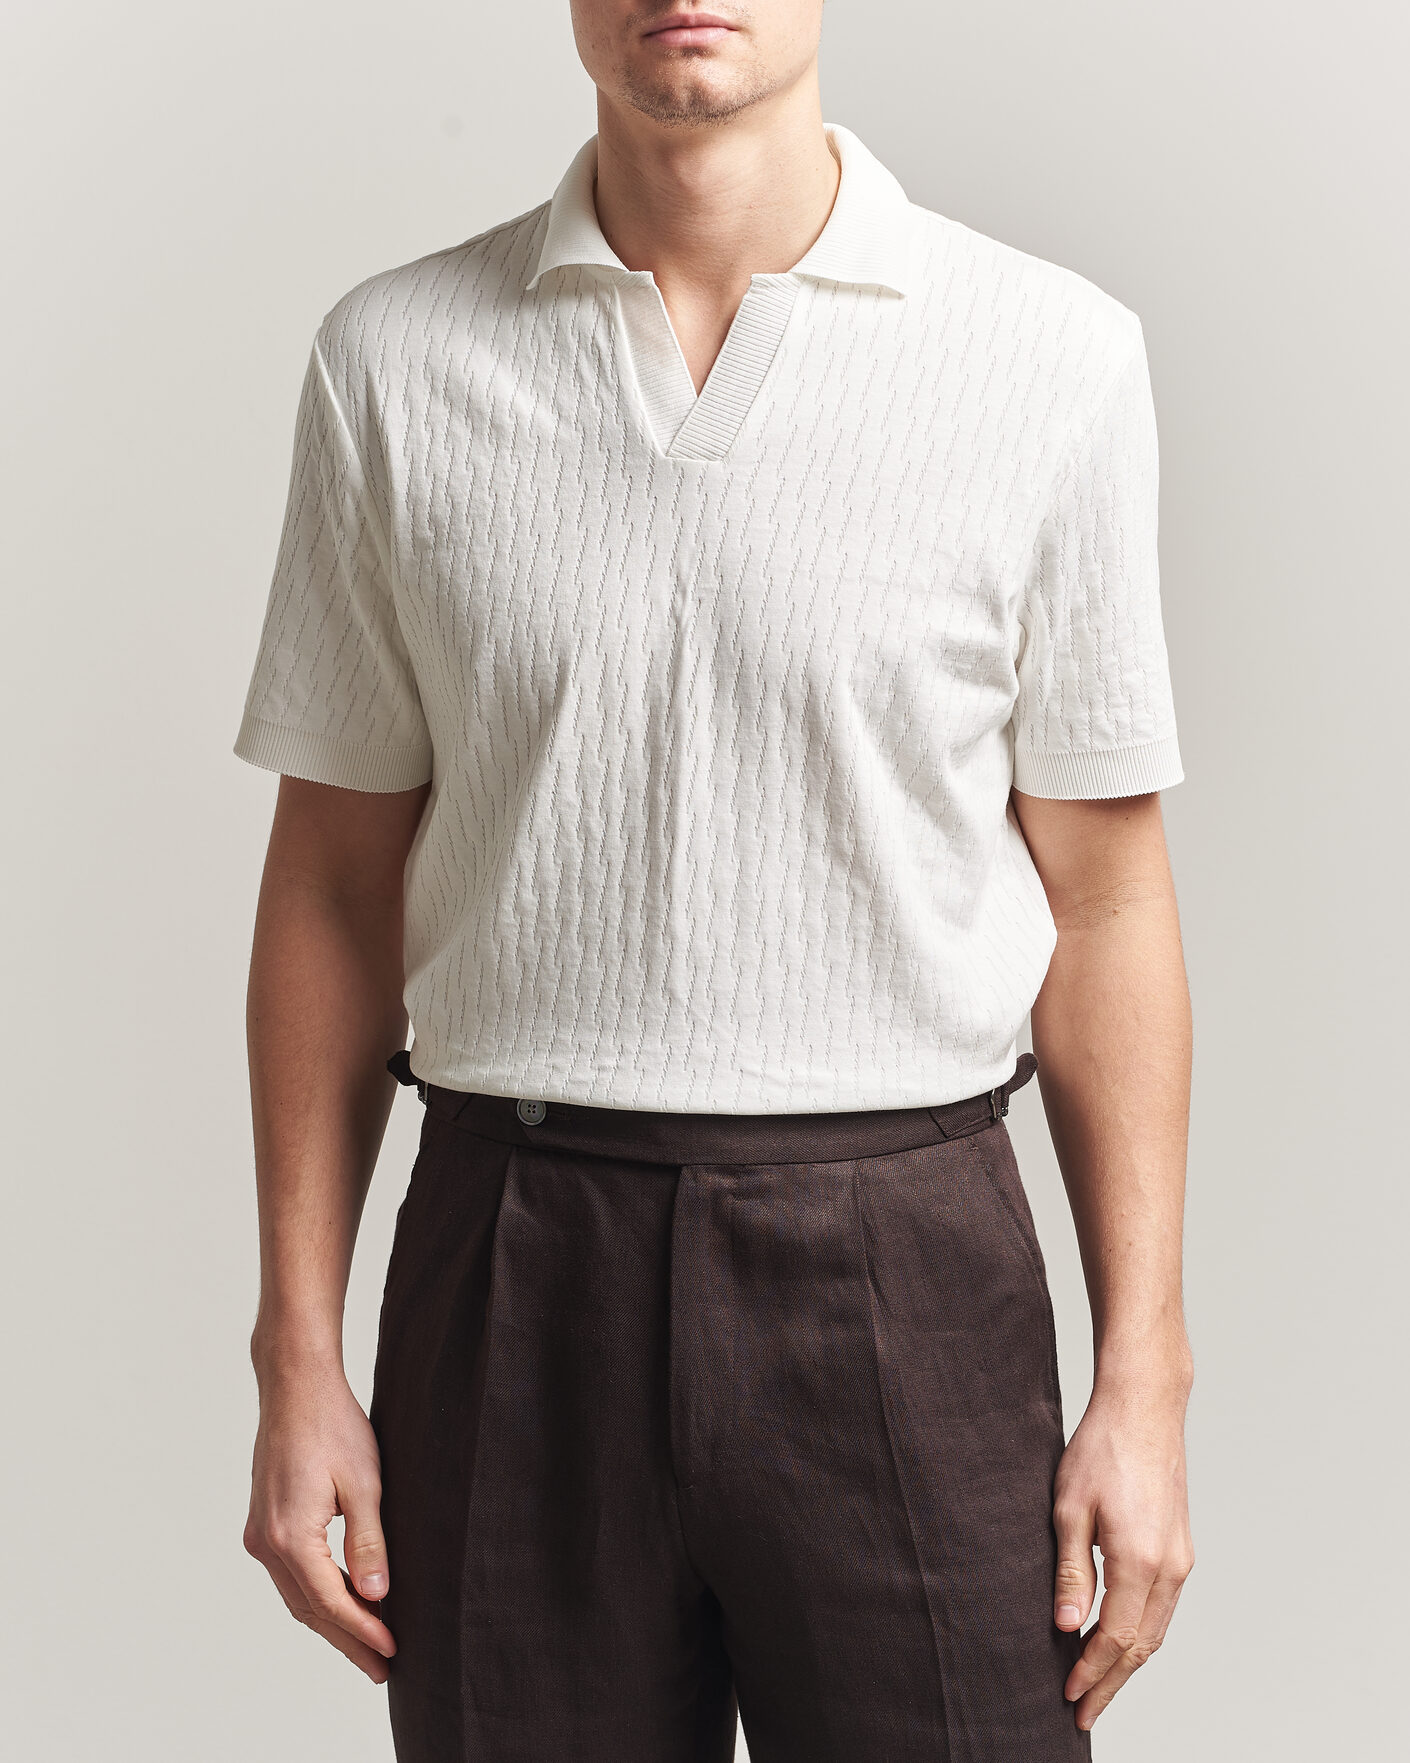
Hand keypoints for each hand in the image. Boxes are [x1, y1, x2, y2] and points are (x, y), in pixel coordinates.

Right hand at [242, 1355, 396, 1681]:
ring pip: (297, 1595)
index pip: (329, 1602)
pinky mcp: (264, 1523)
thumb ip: (368, 1542)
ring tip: (368, 1644)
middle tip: (381, 1667)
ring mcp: (260, 1533)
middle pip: (309, 1609)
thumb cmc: (334, 1425)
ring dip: (331, 1621)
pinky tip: (342, 1602)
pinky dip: (316, 1595)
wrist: (296, 1386)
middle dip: (347, 1640)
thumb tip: (375, 1597)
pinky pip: (291, 1574)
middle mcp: (266, 1542)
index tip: (392, 1652)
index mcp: (290, 1536)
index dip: (362, 1631)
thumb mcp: (365, 1483)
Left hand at [1052, 1360, 1194, 1730]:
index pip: (1115, 1639)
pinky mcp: (1181, 1547)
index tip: (1068, 1697)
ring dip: (1128, 1663)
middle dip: (1111, 1683)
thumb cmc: (1101, 1449)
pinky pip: (1164, 1607)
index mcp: (1139, 1561)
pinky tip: (1121, 1640)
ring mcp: (1181, 1559)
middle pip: (1142, 1646)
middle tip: (1083, 1712)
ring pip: (1157, 1630)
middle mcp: (1170, 1568)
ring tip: (1098, 1685)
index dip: (1090, 1672)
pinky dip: (1143, 1634)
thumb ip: (1071, 1571)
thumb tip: (1067, 1628)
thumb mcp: (1069, 1509)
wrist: (1144, 1408)